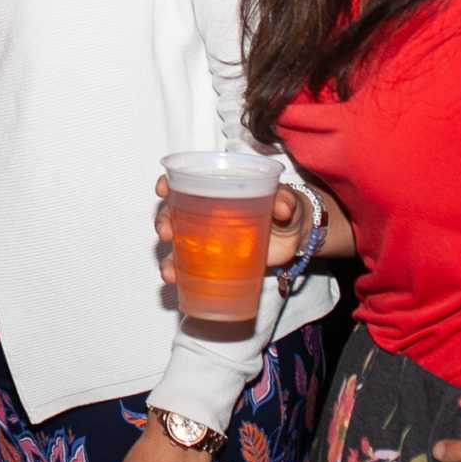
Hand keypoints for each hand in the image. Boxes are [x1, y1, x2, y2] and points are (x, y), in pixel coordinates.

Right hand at [152, 178, 309, 284]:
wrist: (297, 236)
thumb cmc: (287, 207)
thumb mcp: (288, 198)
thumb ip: (286, 199)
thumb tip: (282, 208)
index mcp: (220, 188)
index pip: (186, 180)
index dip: (170, 183)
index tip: (163, 190)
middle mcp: (207, 211)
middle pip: (174, 212)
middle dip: (164, 222)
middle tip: (166, 232)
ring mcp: (210, 237)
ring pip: (179, 244)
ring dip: (168, 257)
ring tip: (169, 270)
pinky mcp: (217, 260)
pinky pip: (193, 267)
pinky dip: (181, 274)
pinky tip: (176, 281)